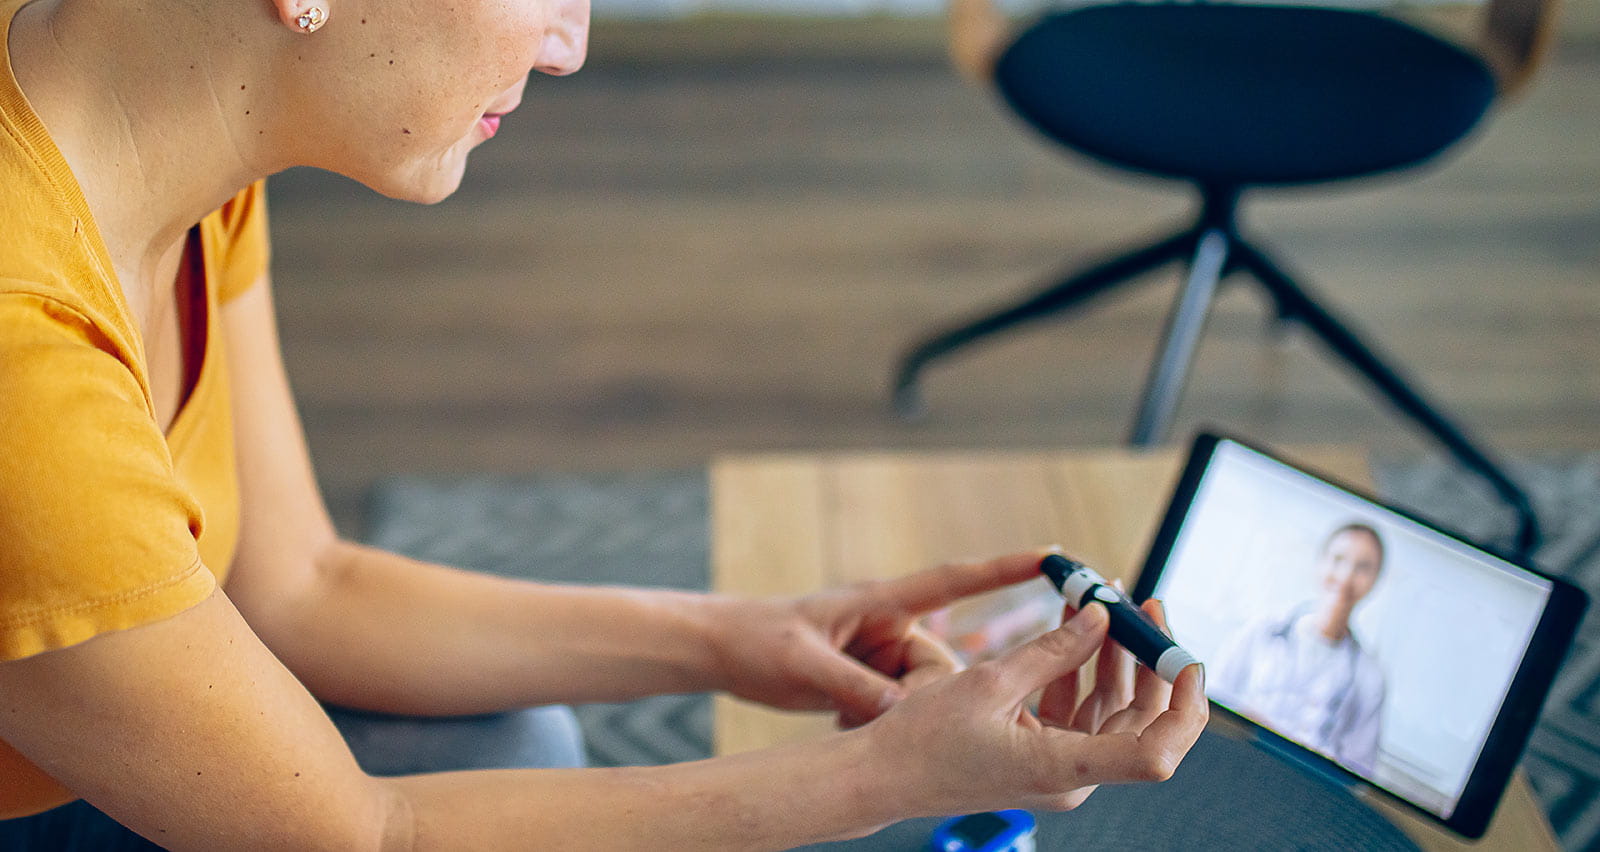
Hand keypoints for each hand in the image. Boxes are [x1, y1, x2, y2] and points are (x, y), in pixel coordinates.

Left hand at [706, 551, 1049, 727]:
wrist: (722, 649)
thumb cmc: (758, 638)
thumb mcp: (804, 663)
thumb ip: (855, 687)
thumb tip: (903, 715)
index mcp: (881, 602)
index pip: (955, 579)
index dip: (1006, 568)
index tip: (1054, 558)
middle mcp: (889, 625)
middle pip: (940, 666)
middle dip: (920, 696)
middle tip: (868, 709)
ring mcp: (881, 654)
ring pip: (922, 694)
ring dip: (891, 713)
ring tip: (841, 715)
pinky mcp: (870, 680)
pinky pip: (898, 707)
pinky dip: (876, 721)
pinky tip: (838, 723)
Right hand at [863, 600, 1207, 817]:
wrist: (881, 775)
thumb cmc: (924, 742)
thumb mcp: (990, 683)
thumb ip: (1053, 650)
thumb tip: (1101, 617)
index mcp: (1064, 769)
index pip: (1157, 752)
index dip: (1184, 705)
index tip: (1185, 657)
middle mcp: (1072, 776)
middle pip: (1141, 720)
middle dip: (1148, 661)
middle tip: (1143, 606)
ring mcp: (1059, 767)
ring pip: (1110, 709)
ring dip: (1112, 655)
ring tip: (1106, 602)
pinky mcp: (1041, 754)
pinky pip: (1078, 710)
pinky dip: (1080, 668)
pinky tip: (1076, 626)